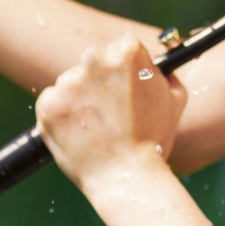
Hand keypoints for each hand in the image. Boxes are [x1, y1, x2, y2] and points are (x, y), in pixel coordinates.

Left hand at [36, 35, 187, 188]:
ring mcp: (69, 82)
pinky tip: (78, 132)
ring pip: (71, 83)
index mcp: (127, 53)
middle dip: (99, 82)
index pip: (120, 48)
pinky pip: (52, 102)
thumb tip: (158, 62)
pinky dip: (60, 115)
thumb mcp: (175, 100)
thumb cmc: (154, 141)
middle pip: (93, 62)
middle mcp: (95, 60)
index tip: (125, 90)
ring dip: (78, 99)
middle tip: (110, 112)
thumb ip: (165, 73)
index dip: (124, 71)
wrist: (126, 177)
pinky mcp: (49, 104)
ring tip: (95, 127)